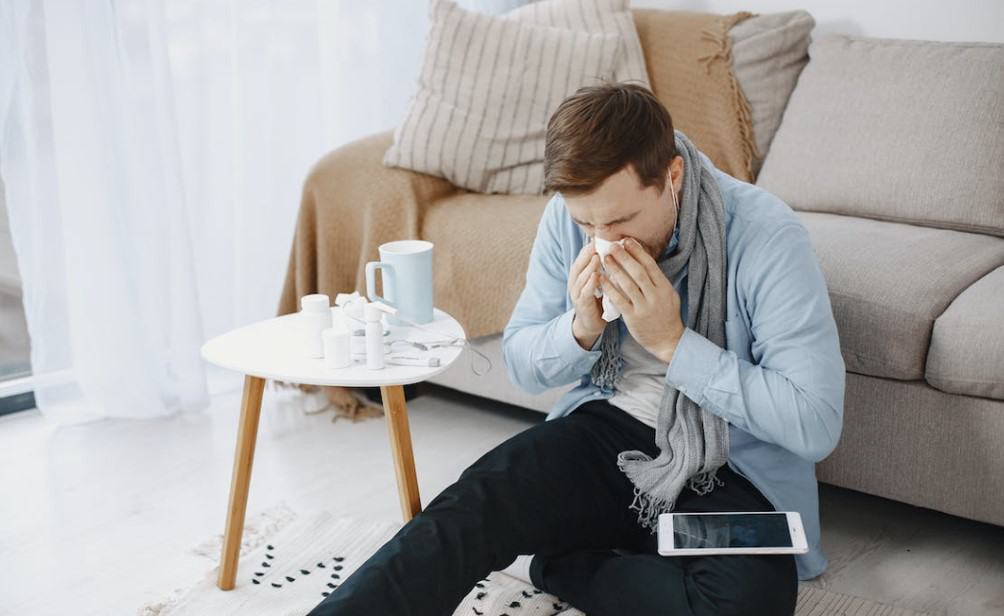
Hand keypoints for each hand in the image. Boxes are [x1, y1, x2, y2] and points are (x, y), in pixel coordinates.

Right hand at [567, 239, 604, 348]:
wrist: (592, 323)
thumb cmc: (600, 299)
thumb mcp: (603, 280)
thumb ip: (607, 267)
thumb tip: (619, 249)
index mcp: (581, 273)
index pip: (585, 256)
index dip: (592, 245)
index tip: (603, 236)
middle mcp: (575, 281)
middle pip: (580, 263)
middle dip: (589, 252)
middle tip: (599, 242)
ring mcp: (577, 292)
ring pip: (581, 276)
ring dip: (589, 266)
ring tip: (598, 256)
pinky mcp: (581, 303)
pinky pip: (585, 291)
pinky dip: (590, 283)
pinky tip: (596, 276)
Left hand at [600, 237, 684, 362]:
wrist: (668, 340)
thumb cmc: (666, 315)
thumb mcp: (668, 295)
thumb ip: (657, 280)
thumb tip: (644, 260)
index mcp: (664, 287)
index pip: (650, 265)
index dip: (637, 252)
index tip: (626, 240)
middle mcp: (655, 295)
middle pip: (638, 271)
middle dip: (624, 257)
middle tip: (612, 245)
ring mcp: (644, 307)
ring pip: (628, 284)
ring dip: (615, 269)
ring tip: (605, 258)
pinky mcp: (633, 317)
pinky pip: (619, 300)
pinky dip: (610, 288)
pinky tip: (601, 279)